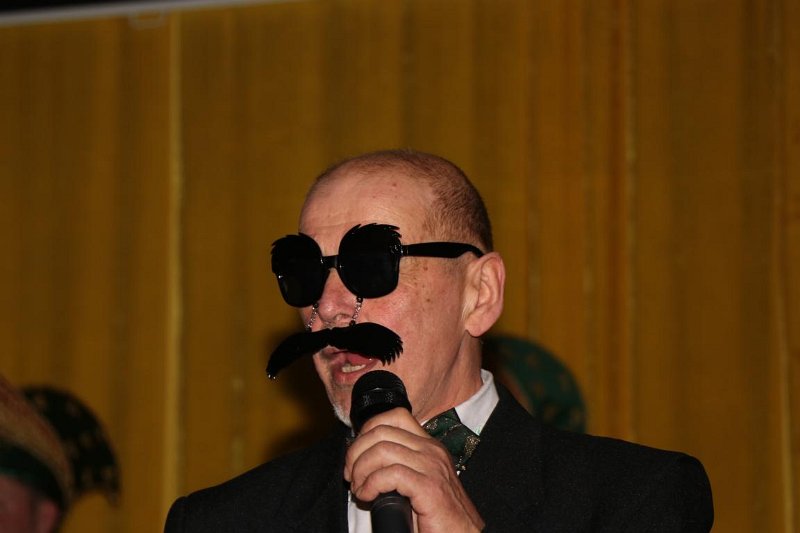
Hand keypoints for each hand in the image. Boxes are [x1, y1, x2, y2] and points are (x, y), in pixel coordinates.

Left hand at [344, 408, 484, 532]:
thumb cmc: (437, 515)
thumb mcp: (417, 481)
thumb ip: (399, 465)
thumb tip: (363, 460)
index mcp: (428, 446)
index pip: (394, 416)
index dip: (367, 431)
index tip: (357, 455)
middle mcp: (431, 451)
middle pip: (382, 431)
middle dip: (356, 452)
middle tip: (352, 475)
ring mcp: (432, 467)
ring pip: (382, 450)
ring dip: (361, 470)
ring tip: (360, 490)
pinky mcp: (429, 488)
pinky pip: (390, 474)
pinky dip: (371, 485)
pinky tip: (369, 497)